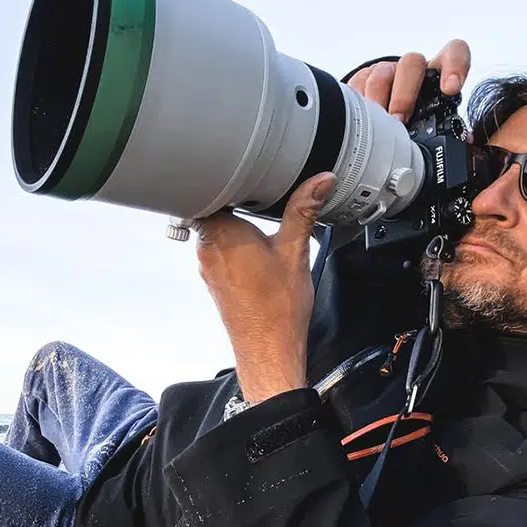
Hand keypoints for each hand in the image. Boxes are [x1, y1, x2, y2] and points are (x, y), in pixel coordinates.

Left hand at [194, 172, 336, 405]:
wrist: (269, 350)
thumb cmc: (278, 309)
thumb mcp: (296, 251)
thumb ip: (304, 210)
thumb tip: (319, 182)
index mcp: (221, 234)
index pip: (210, 192)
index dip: (226, 180)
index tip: (245, 176)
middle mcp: (207, 249)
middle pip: (212, 210)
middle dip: (236, 203)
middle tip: (260, 199)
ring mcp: (208, 267)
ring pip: (216, 232)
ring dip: (236, 227)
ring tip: (262, 228)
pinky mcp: (215, 281)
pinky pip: (220, 252)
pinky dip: (236, 247)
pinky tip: (258, 254)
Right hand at [346, 40, 471, 122]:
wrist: (391, 108)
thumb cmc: (421, 115)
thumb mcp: (438, 119)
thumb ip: (453, 129)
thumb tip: (465, 142)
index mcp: (439, 73)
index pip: (454, 52)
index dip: (455, 66)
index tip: (450, 89)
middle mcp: (414, 68)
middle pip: (411, 64)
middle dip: (404, 95)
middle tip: (400, 121)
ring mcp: (388, 70)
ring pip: (382, 75)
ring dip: (379, 102)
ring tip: (377, 126)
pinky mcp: (365, 77)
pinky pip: (359, 83)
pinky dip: (358, 103)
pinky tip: (359, 119)